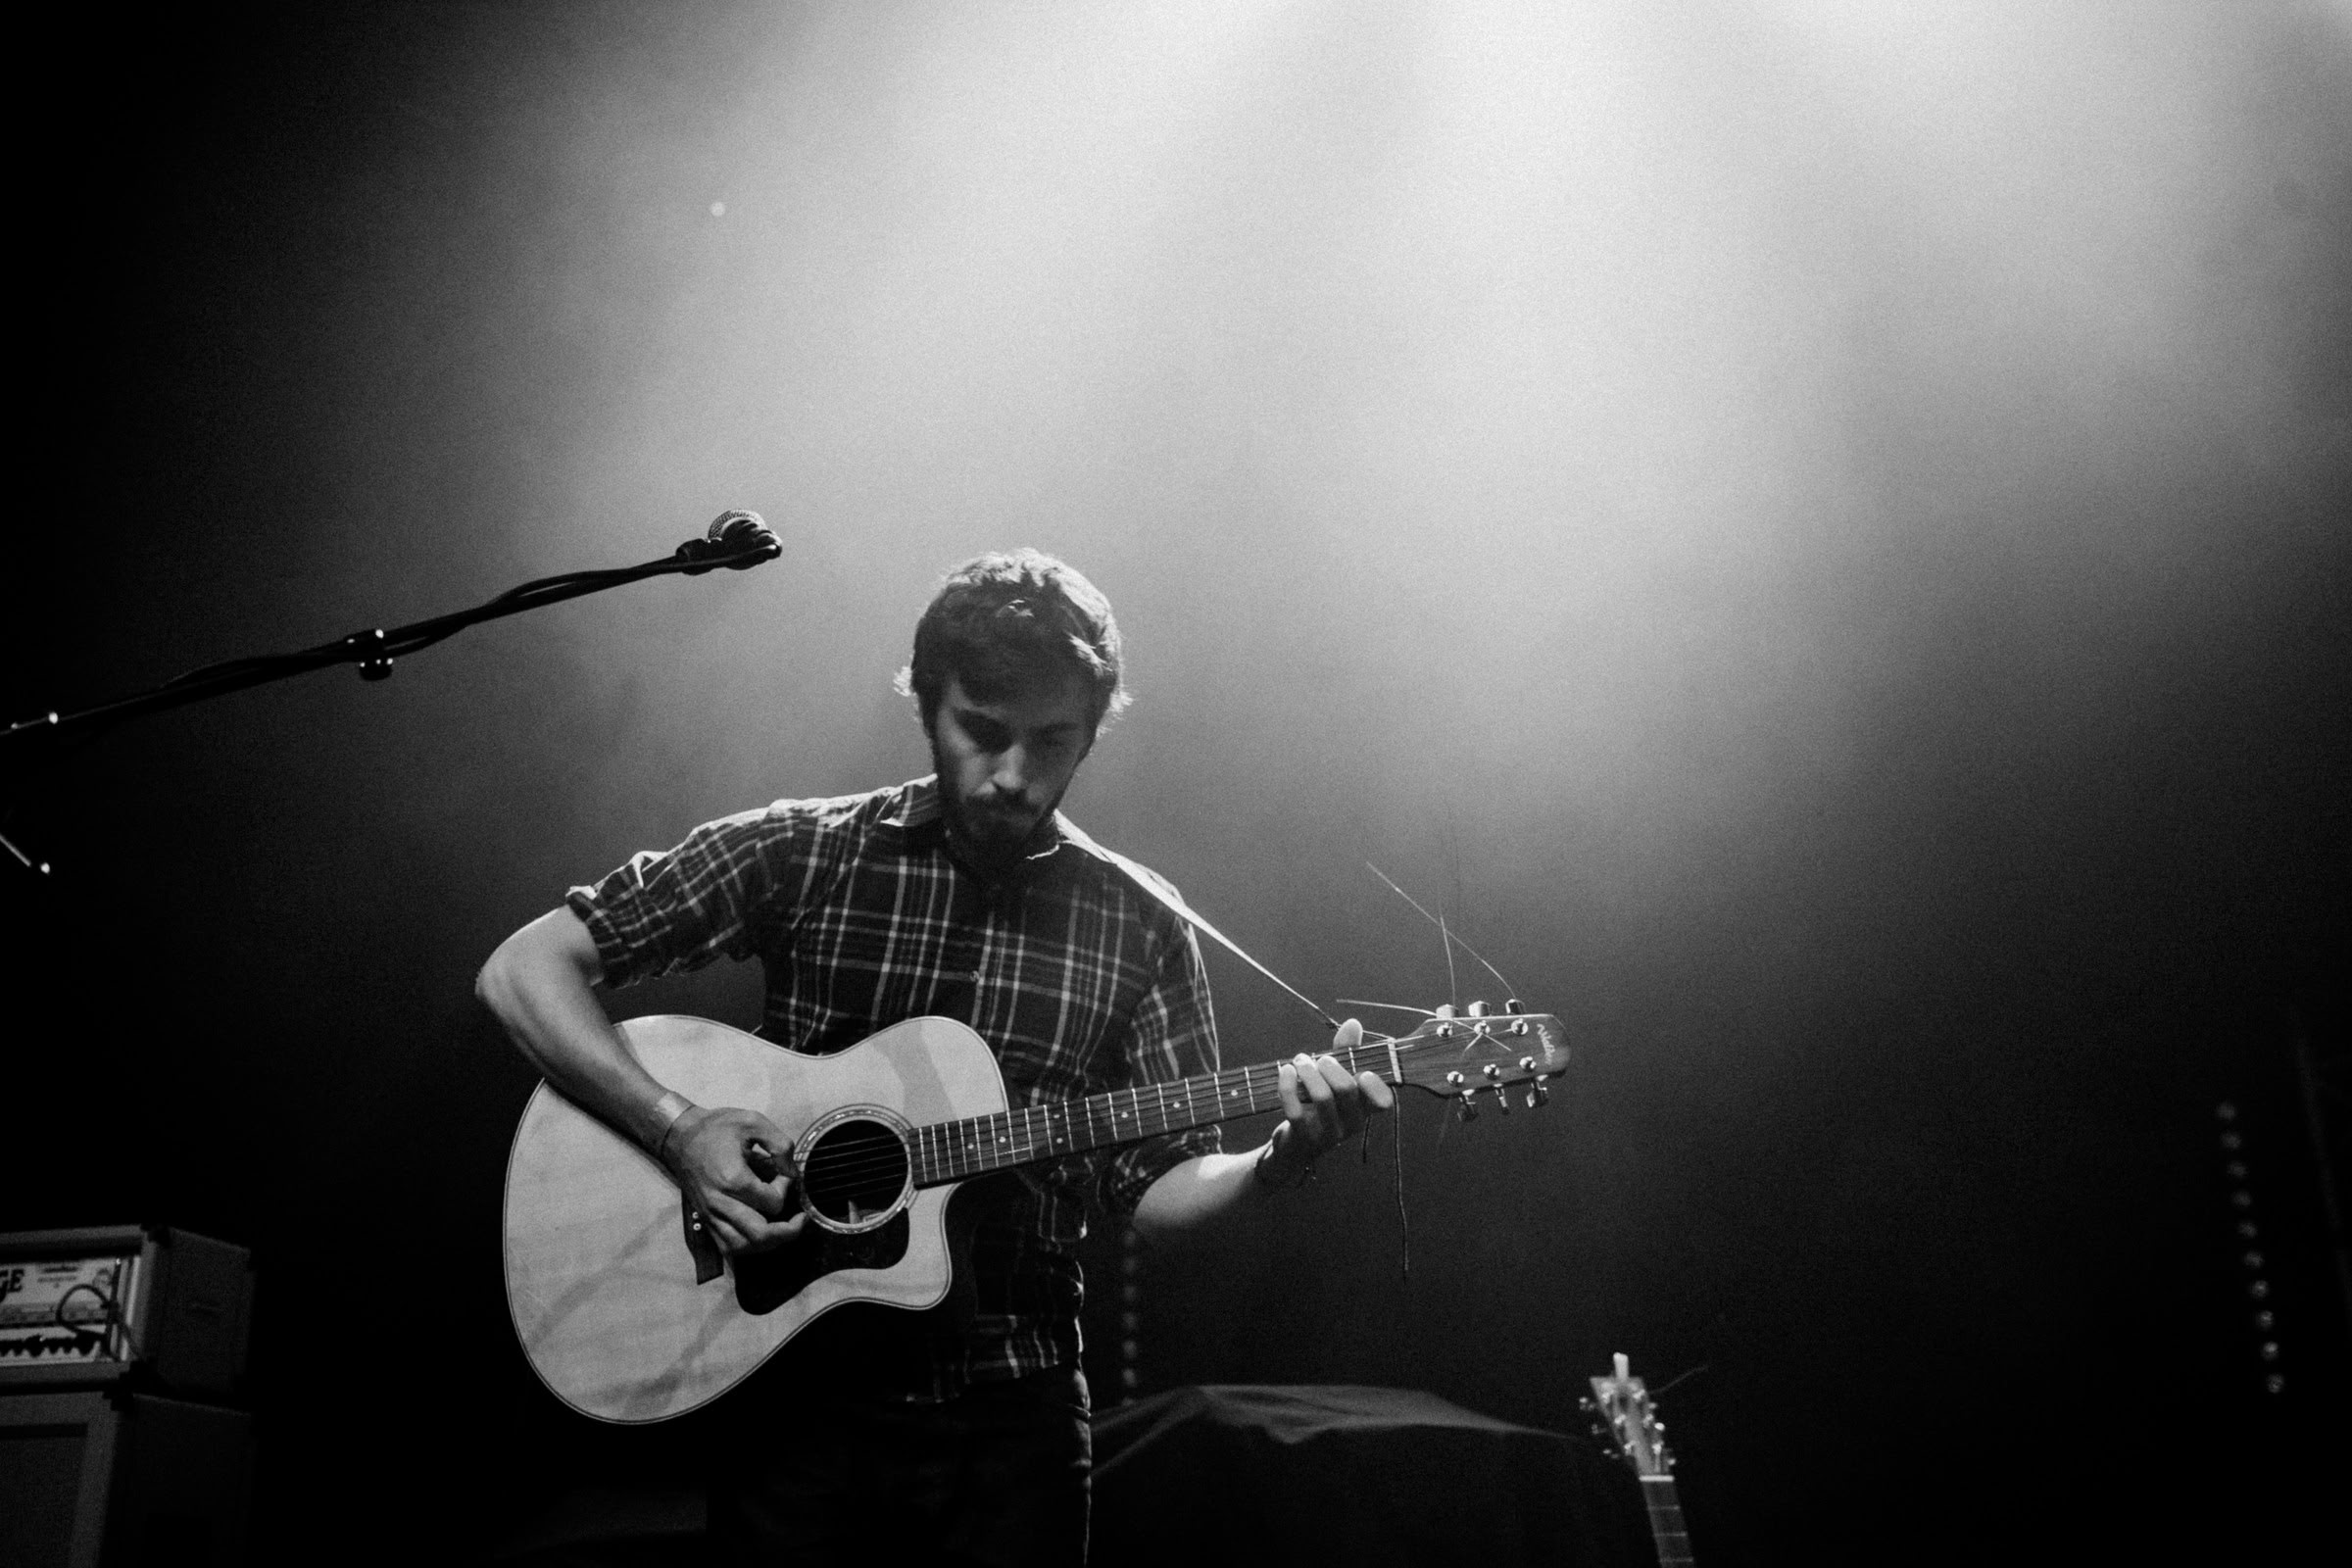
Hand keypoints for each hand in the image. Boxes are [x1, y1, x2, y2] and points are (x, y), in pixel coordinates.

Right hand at [661, 1106, 805, 1254]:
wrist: (680, 1137)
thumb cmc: (716, 1128)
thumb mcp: (752, 1121)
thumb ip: (779, 1144)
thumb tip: (792, 1170)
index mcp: (733, 1179)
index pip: (773, 1201)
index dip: (787, 1188)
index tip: (784, 1174)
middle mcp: (720, 1203)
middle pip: (760, 1234)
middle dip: (788, 1230)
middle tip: (800, 1219)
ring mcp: (711, 1215)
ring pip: (743, 1247)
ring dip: (768, 1243)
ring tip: (784, 1230)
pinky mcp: (706, 1220)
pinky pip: (728, 1247)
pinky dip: (748, 1246)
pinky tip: (761, 1235)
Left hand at [1262, 1018, 1394, 1186]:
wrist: (1296, 1145)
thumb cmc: (1321, 1105)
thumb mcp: (1336, 1078)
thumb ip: (1347, 1052)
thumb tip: (1354, 1023)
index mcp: (1365, 1108)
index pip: (1383, 1102)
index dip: (1376, 1086)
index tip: (1362, 1072)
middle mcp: (1351, 1123)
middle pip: (1346, 1090)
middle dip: (1329, 1065)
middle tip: (1318, 1058)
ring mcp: (1328, 1133)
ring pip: (1322, 1097)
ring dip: (1308, 1071)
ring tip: (1300, 1061)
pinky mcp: (1304, 1137)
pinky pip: (1295, 1110)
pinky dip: (1288, 1085)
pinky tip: (1285, 1071)